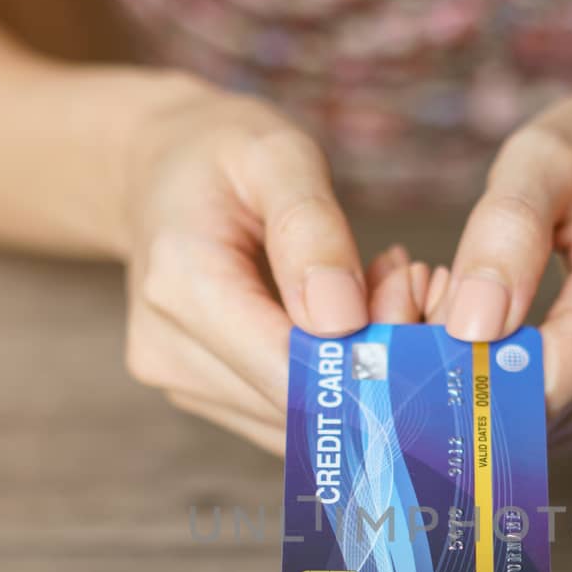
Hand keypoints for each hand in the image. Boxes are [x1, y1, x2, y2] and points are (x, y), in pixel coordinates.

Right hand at [121, 82, 430, 453]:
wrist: (155, 170)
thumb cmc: (221, 151)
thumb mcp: (275, 154)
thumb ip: (311, 230)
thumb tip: (341, 320)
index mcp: (180, 285)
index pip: (285, 367)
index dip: (366, 355)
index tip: (416, 297)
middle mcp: (168, 351)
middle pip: (296, 399)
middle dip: (372, 358)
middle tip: (410, 281)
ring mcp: (180, 382)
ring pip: (297, 419)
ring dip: (356, 371)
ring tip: (377, 288)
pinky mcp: (201, 395)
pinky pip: (282, 412)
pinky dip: (330, 379)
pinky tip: (350, 320)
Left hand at [438, 72, 571, 450]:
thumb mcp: (547, 154)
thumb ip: (506, 230)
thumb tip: (471, 326)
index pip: (536, 388)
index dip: (457, 373)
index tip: (405, 319)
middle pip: (526, 417)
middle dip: (454, 374)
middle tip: (416, 296)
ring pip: (529, 431)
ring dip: (473, 386)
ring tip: (449, 306)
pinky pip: (547, 422)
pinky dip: (501, 391)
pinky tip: (484, 336)